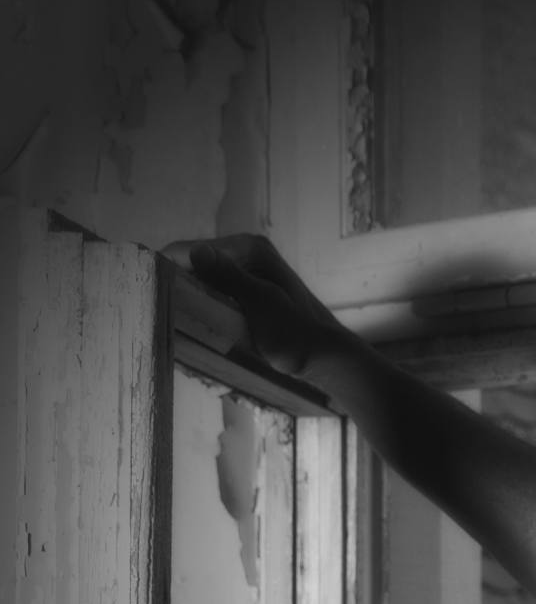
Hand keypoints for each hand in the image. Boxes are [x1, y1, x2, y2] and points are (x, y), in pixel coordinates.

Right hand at [172, 235, 355, 379]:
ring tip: (170, 316)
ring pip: (199, 276)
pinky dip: (201, 300)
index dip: (160, 269)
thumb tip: (195, 251)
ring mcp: (246, 267)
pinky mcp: (247, 285)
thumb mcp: (261, 305)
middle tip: (155, 310)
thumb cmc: (296, 335)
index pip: (184, 250)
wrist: (325, 355)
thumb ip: (228, 278)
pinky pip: (213, 287)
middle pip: (189, 262)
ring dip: (185, 294)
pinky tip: (194, 318)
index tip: (143, 293)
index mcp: (247, 248)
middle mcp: (245, 250)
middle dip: (172, 283)